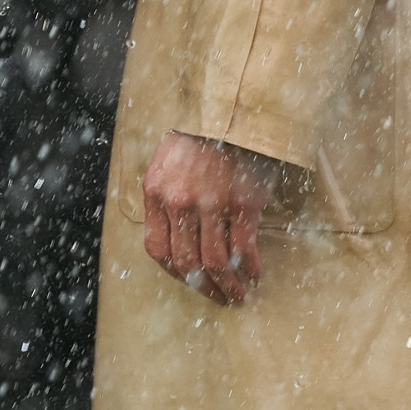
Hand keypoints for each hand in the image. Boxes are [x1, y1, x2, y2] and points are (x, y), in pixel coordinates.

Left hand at [141, 130, 289, 305]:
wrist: (232, 112)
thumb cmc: (200, 139)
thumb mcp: (166, 164)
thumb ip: (165, 198)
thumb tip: (175, 238)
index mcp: (155, 192)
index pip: (156, 249)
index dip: (174, 272)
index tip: (189, 281)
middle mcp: (179, 202)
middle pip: (186, 262)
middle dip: (203, 287)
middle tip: (219, 297)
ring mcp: (211, 204)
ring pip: (215, 262)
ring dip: (228, 285)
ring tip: (239, 294)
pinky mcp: (242, 203)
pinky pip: (243, 248)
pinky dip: (249, 268)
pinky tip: (255, 273)